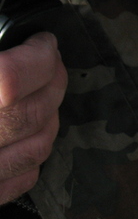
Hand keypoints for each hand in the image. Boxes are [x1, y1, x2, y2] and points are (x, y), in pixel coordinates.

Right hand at [0, 33, 66, 204]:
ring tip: (38, 94)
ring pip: (39, 144)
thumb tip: (17, 40)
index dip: (38, 56)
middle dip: (52, 79)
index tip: (42, 43)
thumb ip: (1, 67)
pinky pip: (24, 177)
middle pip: (34, 110)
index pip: (12, 79)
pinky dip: (33, 153)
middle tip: (47, 62)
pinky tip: (24, 133)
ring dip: (48, 114)